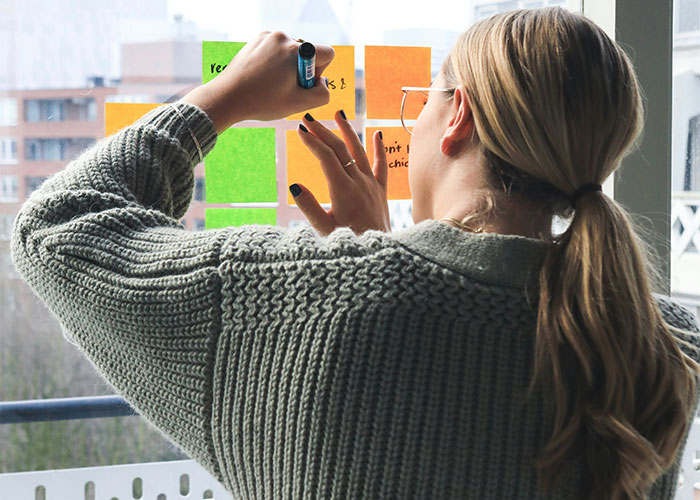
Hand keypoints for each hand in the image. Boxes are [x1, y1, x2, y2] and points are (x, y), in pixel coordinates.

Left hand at [181, 31, 333, 131]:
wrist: (227, 97)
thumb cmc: (262, 101)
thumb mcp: (298, 104)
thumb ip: (322, 94)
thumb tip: (323, 83)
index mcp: (296, 51)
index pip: (327, 53)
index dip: (320, 72)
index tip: (302, 84)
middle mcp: (283, 38)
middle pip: (307, 53)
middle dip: (301, 70)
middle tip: (283, 87)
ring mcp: (268, 36)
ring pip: (291, 52)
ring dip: (287, 67)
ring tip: (270, 83)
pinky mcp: (256, 40)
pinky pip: (276, 50)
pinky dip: (274, 62)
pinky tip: (261, 77)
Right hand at [291, 111, 390, 235]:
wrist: (379, 253)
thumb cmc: (349, 243)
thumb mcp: (324, 230)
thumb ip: (309, 208)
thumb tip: (294, 186)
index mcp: (343, 190)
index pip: (326, 157)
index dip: (313, 142)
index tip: (300, 130)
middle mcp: (359, 182)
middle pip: (340, 149)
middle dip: (323, 131)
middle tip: (308, 119)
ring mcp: (371, 184)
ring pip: (360, 151)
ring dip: (348, 131)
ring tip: (338, 113)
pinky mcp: (381, 191)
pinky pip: (381, 166)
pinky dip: (379, 149)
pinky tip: (377, 134)